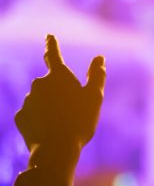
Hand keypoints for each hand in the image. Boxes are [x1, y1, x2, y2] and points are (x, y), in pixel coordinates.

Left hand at [15, 36, 104, 175]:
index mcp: (58, 76)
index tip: (49, 36)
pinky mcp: (21, 116)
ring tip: (63, 124)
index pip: (54, 54)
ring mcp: (28, 100)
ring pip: (41, 100)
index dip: (52, 44)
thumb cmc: (80, 121)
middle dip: (58, 91)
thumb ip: (97, 75)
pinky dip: (40, 119)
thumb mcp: (94, 97)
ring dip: (50, 107)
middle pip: (50, 83)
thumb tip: (100, 58)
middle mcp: (39, 84)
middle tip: (73, 110)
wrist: (56, 149)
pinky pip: (32, 115)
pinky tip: (50, 131)